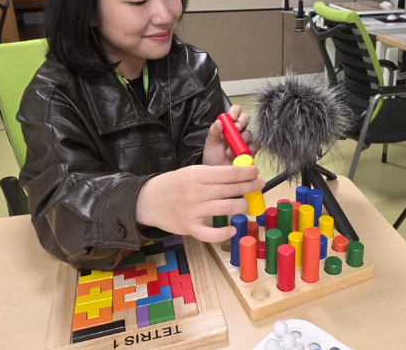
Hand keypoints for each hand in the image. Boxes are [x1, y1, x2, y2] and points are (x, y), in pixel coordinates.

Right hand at [135, 165, 264, 241]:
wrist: (146, 200)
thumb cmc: (172, 184)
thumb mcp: (190, 171)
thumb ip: (212, 174)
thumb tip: (238, 174)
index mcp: (197, 174)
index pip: (229, 173)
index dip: (247, 172)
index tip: (256, 172)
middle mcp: (196, 192)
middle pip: (231, 190)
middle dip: (250, 187)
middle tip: (259, 184)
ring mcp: (193, 211)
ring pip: (227, 209)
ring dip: (242, 207)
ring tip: (247, 205)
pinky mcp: (189, 228)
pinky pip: (210, 233)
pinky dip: (224, 233)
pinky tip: (232, 229)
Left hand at [203, 105, 257, 165]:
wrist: (218, 175)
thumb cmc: (213, 158)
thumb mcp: (210, 144)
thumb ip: (213, 132)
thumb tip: (218, 121)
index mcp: (227, 126)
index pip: (234, 112)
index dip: (235, 112)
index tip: (232, 118)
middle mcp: (237, 132)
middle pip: (245, 119)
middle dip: (242, 121)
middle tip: (237, 128)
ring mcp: (244, 141)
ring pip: (250, 132)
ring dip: (243, 138)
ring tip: (231, 150)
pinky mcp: (251, 150)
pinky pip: (257, 144)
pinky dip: (252, 146)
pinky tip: (244, 152)